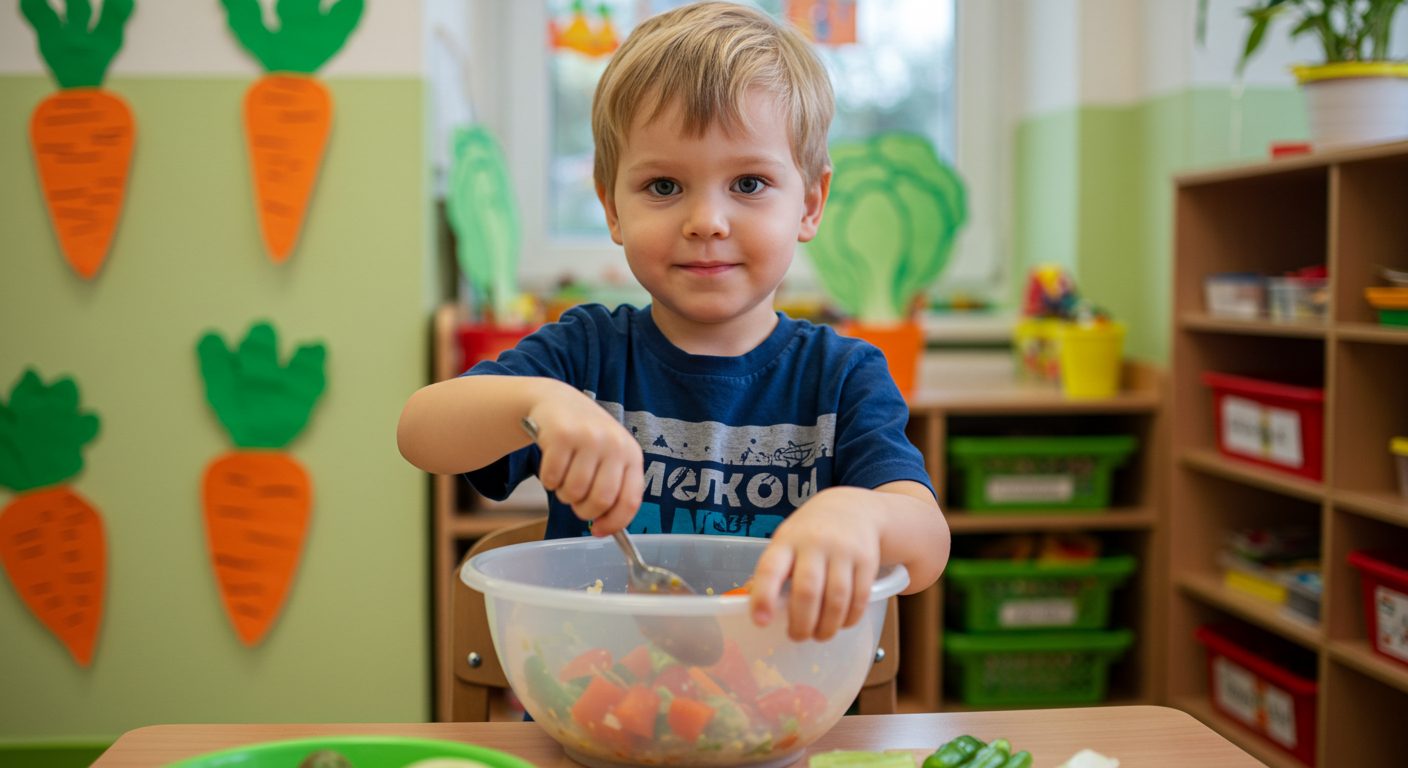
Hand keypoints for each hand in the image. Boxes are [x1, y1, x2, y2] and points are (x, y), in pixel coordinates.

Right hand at [526, 389, 643, 535]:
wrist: (558, 402)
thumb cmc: (586, 439)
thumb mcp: (609, 457)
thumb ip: (612, 488)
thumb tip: (604, 529)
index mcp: (631, 454)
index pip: (629, 501)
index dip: (614, 523)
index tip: (599, 531)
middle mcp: (614, 444)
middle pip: (600, 500)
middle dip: (584, 511)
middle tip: (576, 502)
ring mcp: (588, 438)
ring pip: (573, 492)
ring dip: (563, 494)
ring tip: (564, 477)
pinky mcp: (561, 435)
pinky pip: (551, 478)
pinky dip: (548, 480)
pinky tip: (552, 464)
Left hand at [748, 487, 880, 640]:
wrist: (853, 508)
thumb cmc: (810, 533)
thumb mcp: (787, 542)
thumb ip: (774, 571)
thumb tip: (755, 605)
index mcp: (787, 541)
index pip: (771, 568)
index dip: (764, 596)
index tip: (760, 622)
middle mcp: (815, 543)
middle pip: (807, 591)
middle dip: (801, 623)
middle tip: (797, 636)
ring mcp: (843, 551)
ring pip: (836, 599)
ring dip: (827, 626)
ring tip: (820, 635)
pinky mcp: (867, 561)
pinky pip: (859, 598)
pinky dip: (849, 619)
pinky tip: (841, 624)